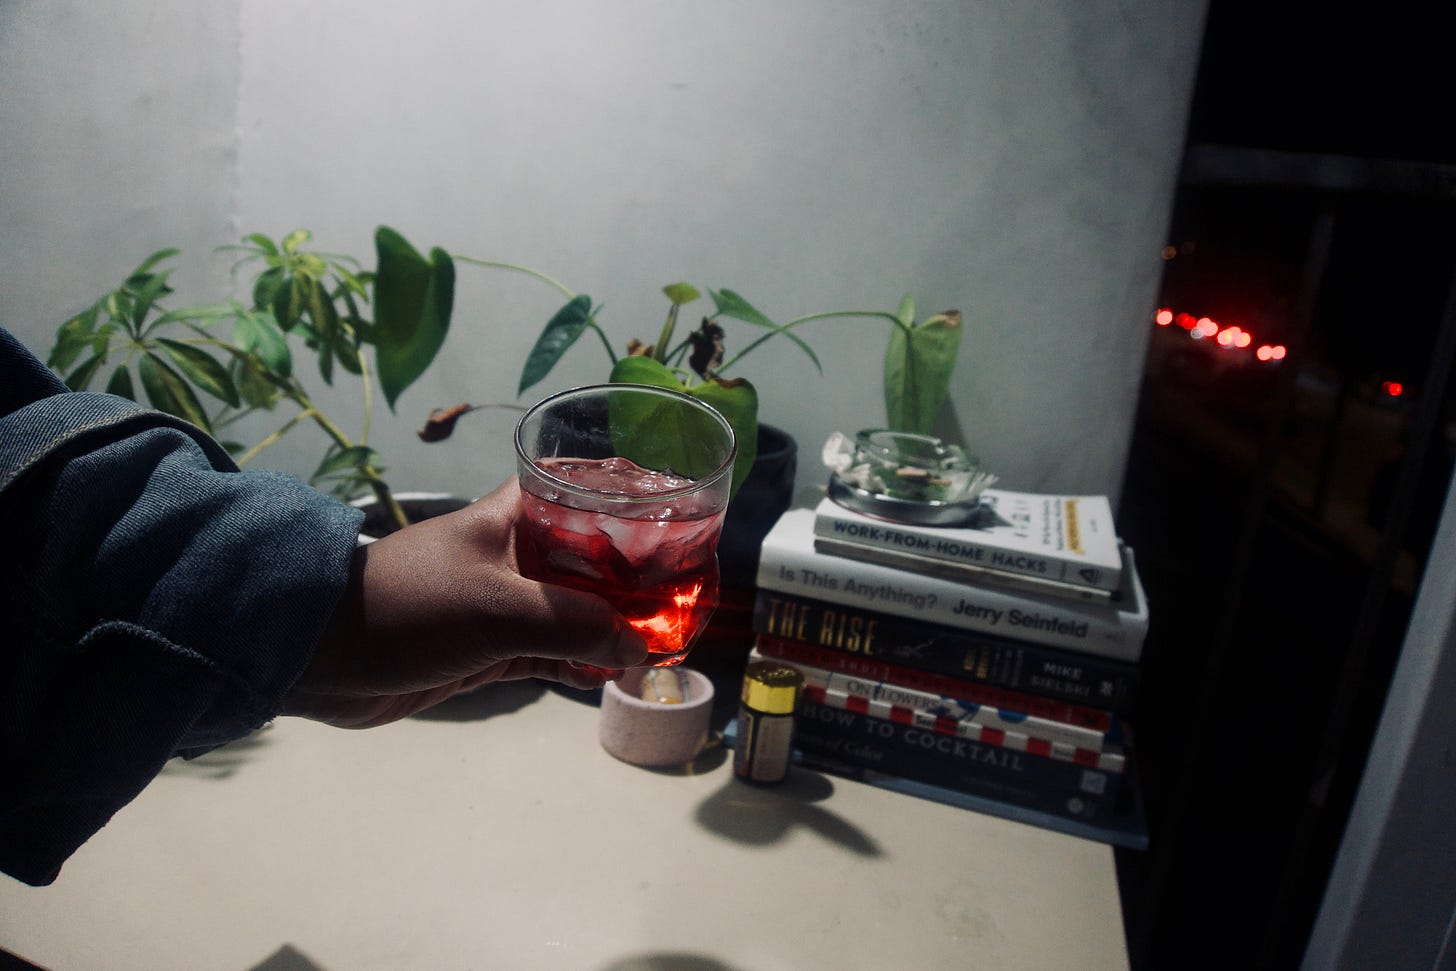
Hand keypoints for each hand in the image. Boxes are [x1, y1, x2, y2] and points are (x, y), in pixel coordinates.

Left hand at [284, 478, 649, 727]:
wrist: (321, 658)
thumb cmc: (405, 607)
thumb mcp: (494, 609)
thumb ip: (570, 626)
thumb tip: (639, 646)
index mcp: (516, 517)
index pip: (586, 487)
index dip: (632, 494)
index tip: (679, 512)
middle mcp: (519, 553)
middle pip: (595, 554)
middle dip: (638, 574)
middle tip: (686, 591)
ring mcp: (507, 602)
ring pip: (579, 608)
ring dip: (614, 625)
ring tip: (664, 639)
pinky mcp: (494, 647)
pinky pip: (555, 650)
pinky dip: (584, 662)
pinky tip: (613, 674)